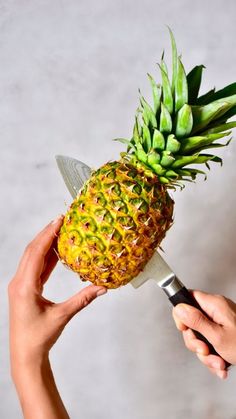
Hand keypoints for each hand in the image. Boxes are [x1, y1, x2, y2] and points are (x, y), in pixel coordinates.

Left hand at [8, 216, 106, 417]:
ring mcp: (21, 285)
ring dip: (45, 244)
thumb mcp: (62, 316)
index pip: (36, 253)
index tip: (59, 220)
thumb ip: (83, 299)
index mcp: (25, 286)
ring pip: (32, 258)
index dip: (47, 235)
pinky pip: (35, 268)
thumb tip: (102, 287)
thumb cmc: (39, 338)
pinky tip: (57, 252)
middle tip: (62, 220)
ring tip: (61, 231)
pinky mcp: (25, 289)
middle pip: (32, 250)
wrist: (25, 355)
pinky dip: (46, 258)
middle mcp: (19, 282)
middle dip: (46, 234)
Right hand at [172, 290, 235, 379]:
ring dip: (207, 355)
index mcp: (214, 304)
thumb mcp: (217, 336)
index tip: (185, 330)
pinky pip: (211, 343)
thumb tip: (179, 308)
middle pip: (192, 322)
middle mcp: (216, 310)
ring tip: (219, 363)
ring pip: (201, 336)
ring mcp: (221, 321)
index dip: (181, 315)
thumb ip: (196, 321)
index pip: (187, 298)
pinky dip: (214, 356)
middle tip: (205, 351)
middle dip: (196, 343)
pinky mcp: (225, 332)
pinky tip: (222, 365)